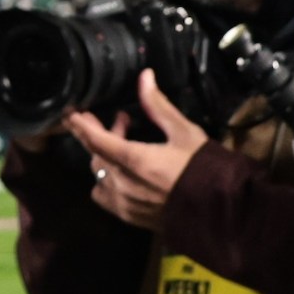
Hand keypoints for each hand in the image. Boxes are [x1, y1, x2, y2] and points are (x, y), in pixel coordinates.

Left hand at [65, 69, 211, 231]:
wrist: (225, 212)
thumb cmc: (206, 168)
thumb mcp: (184, 132)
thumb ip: (158, 106)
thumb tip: (145, 76)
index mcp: (135, 161)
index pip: (95, 140)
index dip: (79, 125)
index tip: (69, 113)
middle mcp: (123, 184)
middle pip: (96, 155)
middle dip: (102, 136)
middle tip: (120, 122)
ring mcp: (125, 203)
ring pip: (100, 175)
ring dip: (106, 157)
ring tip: (127, 146)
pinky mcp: (130, 217)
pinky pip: (105, 196)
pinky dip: (108, 181)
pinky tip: (124, 173)